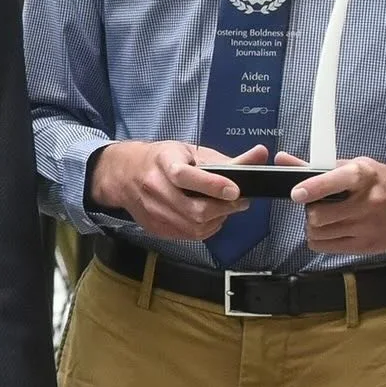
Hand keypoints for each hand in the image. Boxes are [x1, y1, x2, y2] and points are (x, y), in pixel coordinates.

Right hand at [88, 141, 261, 241]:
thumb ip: (227, 159)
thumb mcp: (191, 151)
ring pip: (193, 226)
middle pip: (193, 209)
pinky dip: (205, 228)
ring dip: (217, 220)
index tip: (234, 190)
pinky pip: (188, 235)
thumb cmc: (163, 159)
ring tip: (225, 208)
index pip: (186, 177)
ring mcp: (153, 211)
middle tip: (240, 200)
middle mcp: (154, 188)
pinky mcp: (155, 227)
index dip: (212, 185)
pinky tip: (210, 217)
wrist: (124, 175)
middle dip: (223, 208)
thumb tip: (261, 154)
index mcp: (163, 162)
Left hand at [289, 157, 385, 254]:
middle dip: (310, 210)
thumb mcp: (355, 166)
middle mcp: (367, 202)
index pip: (335, 182)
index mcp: (364, 176)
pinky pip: (327, 247)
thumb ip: (317, 167)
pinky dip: (321, 239)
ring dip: (314, 226)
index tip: (297, 194)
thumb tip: (281, 160)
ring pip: (320, 233)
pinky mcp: (368, 246)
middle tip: (315, 206)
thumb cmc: (382, 181)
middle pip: (319, 215)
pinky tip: (331, 229)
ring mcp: (368, 227)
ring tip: (323, 217)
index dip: (312, 189)